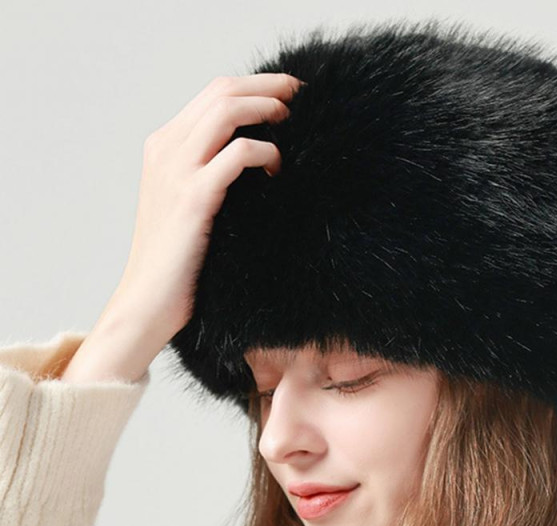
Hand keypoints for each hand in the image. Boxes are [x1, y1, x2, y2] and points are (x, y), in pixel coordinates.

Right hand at [115, 72, 302, 340]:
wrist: (148, 301)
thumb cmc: (177, 261)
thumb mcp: (190, 206)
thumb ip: (211, 175)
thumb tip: (255, 159)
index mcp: (164, 146)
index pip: (213, 94)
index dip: (255, 85)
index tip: (288, 94)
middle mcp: (166, 149)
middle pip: (222, 90)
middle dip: (268, 86)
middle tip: (301, 96)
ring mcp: (177, 171)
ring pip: (227, 110)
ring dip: (267, 108)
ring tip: (292, 120)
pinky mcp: (194, 198)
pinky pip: (237, 154)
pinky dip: (265, 151)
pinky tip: (278, 167)